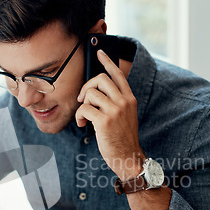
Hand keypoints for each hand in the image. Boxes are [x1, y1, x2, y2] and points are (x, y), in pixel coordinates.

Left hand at [76, 49, 143, 178]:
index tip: (99, 52)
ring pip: (90, 93)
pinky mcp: (104, 121)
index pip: (118, 74)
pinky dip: (79, 116)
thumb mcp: (125, 115)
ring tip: (84, 117)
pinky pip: (84, 109)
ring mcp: (115, 110)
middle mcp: (124, 101)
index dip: (107, 61)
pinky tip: (82, 124)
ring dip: (83, 104)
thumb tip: (95, 91)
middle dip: (87, 86)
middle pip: (101, 78)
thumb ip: (115, 102)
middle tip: (83, 99)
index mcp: (129, 98)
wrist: (128, 156)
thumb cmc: (122, 137)